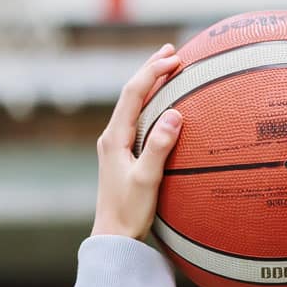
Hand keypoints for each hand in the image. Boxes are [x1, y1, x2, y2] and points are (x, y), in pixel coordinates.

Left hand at [92, 44, 182, 239]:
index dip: (153, 72)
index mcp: (114, 138)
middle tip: (171, 49)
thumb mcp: (147, 180)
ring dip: (150, 83)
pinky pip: (137, 118)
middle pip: (131, 93)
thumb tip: (174, 114)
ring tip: (167, 66)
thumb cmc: (129, 212)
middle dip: (150, 69)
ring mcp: (115, 145)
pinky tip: (163, 104)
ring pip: (133, 104)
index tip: (175, 58)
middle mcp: (111, 136)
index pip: (133, 94)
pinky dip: (151, 102)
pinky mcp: (122, 154)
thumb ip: (159, 147)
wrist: (113, 237)